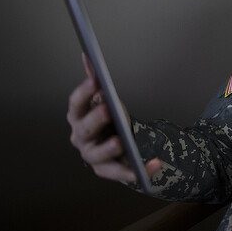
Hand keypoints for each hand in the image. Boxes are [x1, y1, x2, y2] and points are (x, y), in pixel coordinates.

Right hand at [66, 53, 160, 182]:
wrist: (114, 142)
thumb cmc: (107, 119)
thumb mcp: (102, 99)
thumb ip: (95, 81)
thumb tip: (88, 57)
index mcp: (77, 117)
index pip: (75, 104)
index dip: (84, 92)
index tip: (96, 81)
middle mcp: (80, 138)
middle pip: (85, 129)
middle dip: (96, 119)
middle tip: (109, 110)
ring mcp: (92, 156)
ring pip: (97, 155)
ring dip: (108, 148)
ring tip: (120, 142)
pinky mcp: (107, 170)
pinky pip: (123, 173)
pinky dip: (140, 170)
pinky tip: (155, 164)